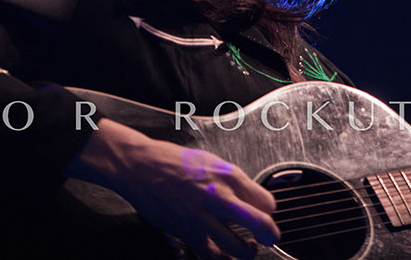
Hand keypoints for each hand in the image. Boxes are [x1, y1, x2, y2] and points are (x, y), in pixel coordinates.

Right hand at [69, 118, 278, 258]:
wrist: (141, 167)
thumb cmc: (173, 161)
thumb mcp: (210, 161)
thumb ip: (231, 180)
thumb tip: (249, 197)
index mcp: (228, 175)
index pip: (266, 201)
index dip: (269, 210)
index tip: (265, 211)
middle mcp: (219, 196)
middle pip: (260, 223)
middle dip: (270, 235)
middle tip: (270, 238)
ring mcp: (203, 217)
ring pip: (238, 247)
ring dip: (247, 252)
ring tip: (247, 249)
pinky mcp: (187, 232)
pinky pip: (211, 254)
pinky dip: (221, 258)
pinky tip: (223, 254)